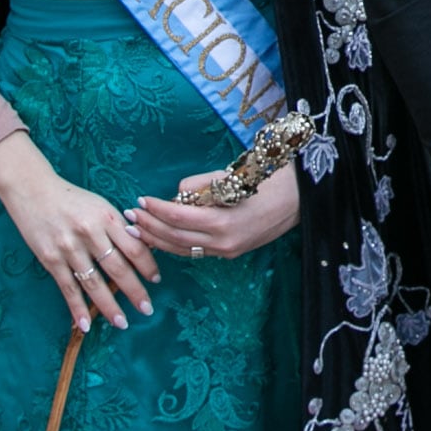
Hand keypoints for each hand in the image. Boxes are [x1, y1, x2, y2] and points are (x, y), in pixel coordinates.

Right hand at [0, 136, 158, 333]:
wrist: (32, 190)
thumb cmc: (70, 198)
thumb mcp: (100, 205)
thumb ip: (118, 226)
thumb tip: (142, 248)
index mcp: (107, 217)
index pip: (135, 247)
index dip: (148, 266)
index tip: (156, 280)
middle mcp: (90, 233)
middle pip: (118, 269)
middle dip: (135, 292)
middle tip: (147, 309)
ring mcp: (69, 248)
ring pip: (94, 283)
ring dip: (109, 306)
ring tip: (122, 323)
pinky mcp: (50, 259)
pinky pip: (68, 288)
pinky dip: (77, 308)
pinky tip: (86, 324)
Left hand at [129, 163, 297, 259]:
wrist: (300, 200)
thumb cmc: (267, 180)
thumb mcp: (231, 176)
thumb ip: (199, 185)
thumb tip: (176, 194)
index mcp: (222, 222)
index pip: (178, 217)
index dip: (156, 209)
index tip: (140, 200)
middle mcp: (222, 242)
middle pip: (175, 237)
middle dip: (150, 226)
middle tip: (130, 216)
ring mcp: (227, 251)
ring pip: (182, 249)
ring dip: (157, 239)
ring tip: (137, 230)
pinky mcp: (230, 253)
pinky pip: (195, 251)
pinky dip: (175, 245)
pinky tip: (161, 238)